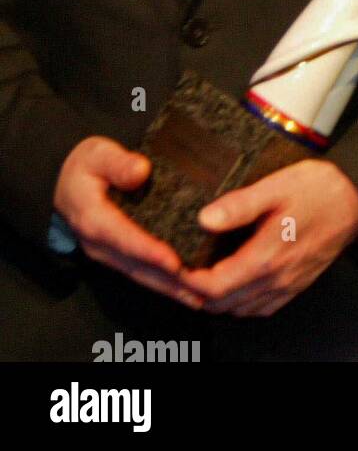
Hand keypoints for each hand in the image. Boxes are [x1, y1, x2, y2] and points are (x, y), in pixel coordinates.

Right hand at [53, 136, 200, 307]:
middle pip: (136, 266)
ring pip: (140, 275)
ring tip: (199, 296)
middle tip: (199, 289)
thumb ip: (118, 163)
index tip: (174, 262)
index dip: (149, 251)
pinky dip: (163, 284)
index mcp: (94, 219)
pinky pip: (141, 273)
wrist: (65, 183)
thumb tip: (141, 170)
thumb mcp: (97, 155)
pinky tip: (186, 290)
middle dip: (167, 280)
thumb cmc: (87, 166)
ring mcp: (108, 253)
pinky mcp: (117, 256)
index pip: (125, 238)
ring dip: (168, 288)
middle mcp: (100, 244)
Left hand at [181, 159, 357, 316]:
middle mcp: (276, 279)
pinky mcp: (298, 284)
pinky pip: (262, 308)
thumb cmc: (320, 188)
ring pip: (240, 309)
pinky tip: (236, 285)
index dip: (186, 282)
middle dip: (196, 293)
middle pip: (222, 304)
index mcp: (266, 258)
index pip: (213, 287)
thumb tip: (203, 219)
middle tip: (178, 272)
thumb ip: (239, 205)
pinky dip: (241, 303)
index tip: (170, 267)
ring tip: (201, 277)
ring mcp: (288, 285)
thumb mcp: (277, 186)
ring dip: (217, 299)